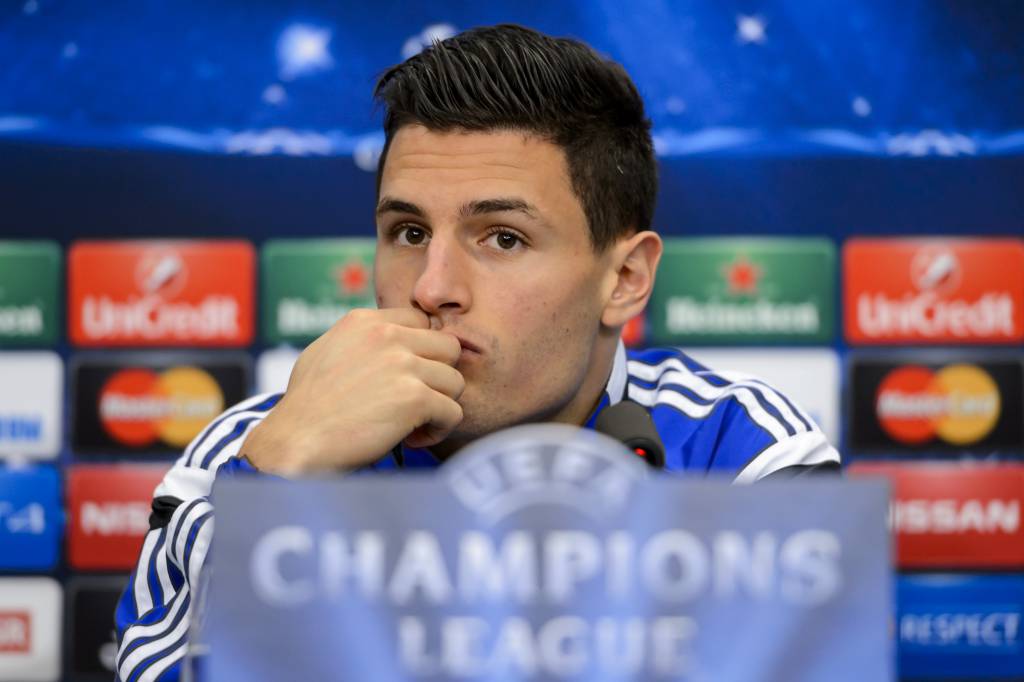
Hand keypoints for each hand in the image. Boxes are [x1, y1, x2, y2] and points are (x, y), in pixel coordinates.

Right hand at [241, 308, 463, 474]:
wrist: (295, 441)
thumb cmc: (307, 406)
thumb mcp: (327, 352)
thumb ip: (364, 341)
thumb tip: (392, 340)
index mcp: (365, 322)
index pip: (422, 322)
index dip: (423, 354)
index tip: (408, 379)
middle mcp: (386, 335)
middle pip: (448, 348)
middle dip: (438, 378)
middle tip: (416, 403)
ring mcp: (402, 365)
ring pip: (455, 381)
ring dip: (439, 406)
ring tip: (412, 424)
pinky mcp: (414, 398)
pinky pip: (453, 412)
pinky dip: (438, 430)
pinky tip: (411, 439)